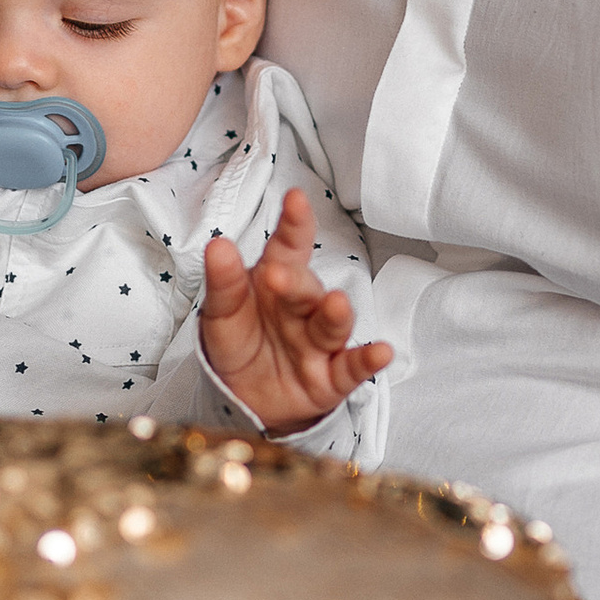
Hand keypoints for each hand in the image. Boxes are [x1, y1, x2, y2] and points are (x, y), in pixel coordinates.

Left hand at [198, 192, 391, 436]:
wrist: (244, 400)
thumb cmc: (239, 345)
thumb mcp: (222, 314)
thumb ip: (223, 283)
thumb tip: (217, 245)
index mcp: (278, 282)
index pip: (288, 248)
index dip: (294, 224)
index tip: (295, 199)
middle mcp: (303, 308)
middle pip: (307, 290)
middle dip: (296, 283)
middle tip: (278, 275)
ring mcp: (320, 343)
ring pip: (332, 325)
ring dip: (337, 314)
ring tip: (336, 303)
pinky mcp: (331, 378)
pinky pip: (353, 368)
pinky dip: (368, 360)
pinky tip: (381, 352)